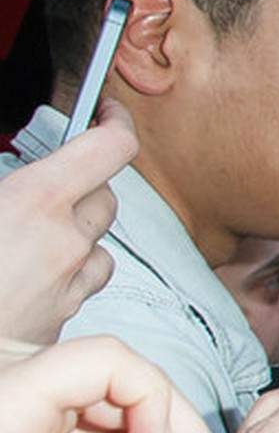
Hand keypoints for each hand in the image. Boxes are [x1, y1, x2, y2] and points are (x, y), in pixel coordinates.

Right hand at [0, 104, 137, 345]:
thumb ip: (1, 179)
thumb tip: (10, 174)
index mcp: (35, 203)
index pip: (111, 149)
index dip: (114, 123)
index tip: (105, 113)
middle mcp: (65, 242)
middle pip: (106, 196)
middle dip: (84, 184)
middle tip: (44, 183)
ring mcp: (68, 284)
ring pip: (98, 242)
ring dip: (76, 230)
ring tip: (30, 232)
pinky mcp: (62, 319)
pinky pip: (83, 283)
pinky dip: (68, 269)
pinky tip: (29, 271)